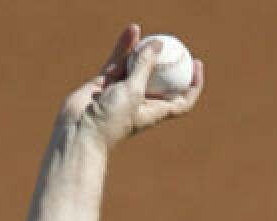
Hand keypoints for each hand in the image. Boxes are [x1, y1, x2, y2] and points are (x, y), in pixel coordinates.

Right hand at [57, 24, 203, 149]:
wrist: (80, 131)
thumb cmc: (112, 119)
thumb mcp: (133, 91)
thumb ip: (145, 66)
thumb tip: (158, 44)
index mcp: (156, 111)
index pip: (182, 101)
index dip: (193, 85)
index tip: (197, 66)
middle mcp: (141, 102)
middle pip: (160, 81)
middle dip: (168, 64)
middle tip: (174, 44)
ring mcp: (122, 92)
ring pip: (137, 67)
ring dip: (143, 51)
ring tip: (148, 33)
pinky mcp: (105, 83)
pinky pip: (118, 62)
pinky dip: (125, 48)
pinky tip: (131, 32)